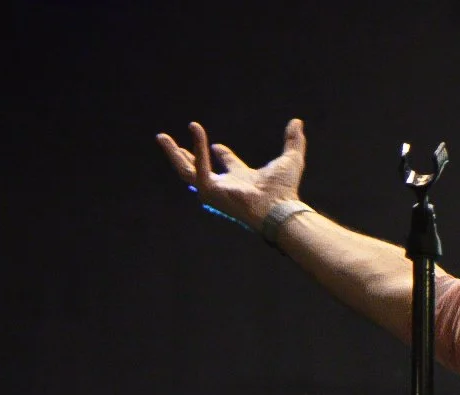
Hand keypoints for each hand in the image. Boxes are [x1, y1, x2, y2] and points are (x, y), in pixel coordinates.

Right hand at [155, 118, 306, 231]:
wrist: (279, 207)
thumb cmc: (285, 190)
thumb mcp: (291, 159)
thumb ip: (294, 141)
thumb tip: (297, 122)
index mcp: (241, 180)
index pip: (225, 165)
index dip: (219, 153)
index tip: (217, 145)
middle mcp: (225, 186)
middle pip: (196, 169)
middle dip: (181, 155)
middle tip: (166, 141)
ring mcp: (215, 190)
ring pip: (185, 171)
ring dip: (173, 153)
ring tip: (161, 137)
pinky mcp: (209, 192)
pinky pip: (197, 168)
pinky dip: (197, 149)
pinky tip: (196, 130)